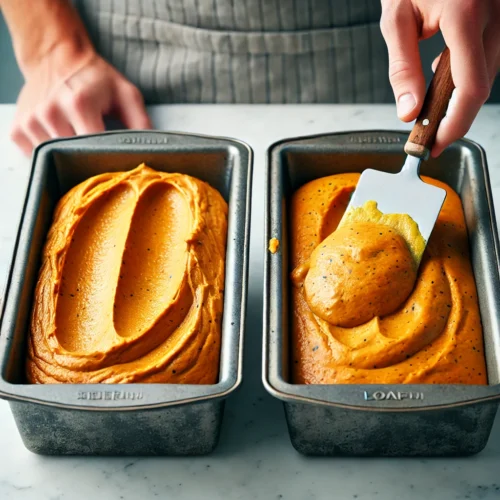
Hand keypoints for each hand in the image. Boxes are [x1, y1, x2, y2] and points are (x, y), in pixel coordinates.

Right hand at [11, 45, 151, 155]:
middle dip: (88, 160)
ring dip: (67, 156)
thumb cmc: (96, 79)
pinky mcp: (18, 129)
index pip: (94, 148)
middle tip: (96, 153)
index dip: (106, 160)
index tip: (113, 162)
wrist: (57, 58)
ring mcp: (31, 122)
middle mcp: (51, 112)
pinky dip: (49, 154)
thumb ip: (141, 123)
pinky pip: (35, 157)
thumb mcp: (126, 95)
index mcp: (80, 104)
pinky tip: (59, 139)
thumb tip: (152, 151)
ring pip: (54, 160)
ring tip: (77, 140)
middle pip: (74, 157)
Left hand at [380, 0, 499, 155]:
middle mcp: (493, 13)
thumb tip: (408, 110)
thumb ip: (403, 67)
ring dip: (461, 97)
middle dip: (455, 117)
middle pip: (483, 84)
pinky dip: (468, 75)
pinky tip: (445, 76)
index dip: (456, 123)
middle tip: (429, 135)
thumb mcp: (397, 18)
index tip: (436, 143)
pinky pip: (490, 56)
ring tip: (433, 108)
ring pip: (489, 72)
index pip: (470, 86)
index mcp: (464, 12)